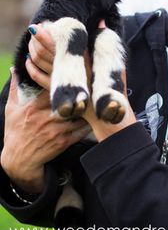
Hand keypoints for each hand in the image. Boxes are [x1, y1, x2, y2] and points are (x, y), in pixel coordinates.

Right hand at [1, 69, 90, 193]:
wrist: (18, 161)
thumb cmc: (14, 132)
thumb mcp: (11, 109)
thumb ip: (14, 88)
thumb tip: (14, 68)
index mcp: (33, 108)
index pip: (50, 90)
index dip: (62, 82)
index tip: (73, 75)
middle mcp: (45, 118)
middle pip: (67, 102)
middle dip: (78, 95)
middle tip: (90, 87)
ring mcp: (54, 131)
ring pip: (76, 116)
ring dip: (86, 110)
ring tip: (94, 102)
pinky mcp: (62, 142)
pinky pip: (80, 132)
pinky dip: (88, 125)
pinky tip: (93, 119)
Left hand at [26, 21, 135, 144]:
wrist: (105, 112)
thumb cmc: (110, 86)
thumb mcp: (112, 62)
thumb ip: (105, 40)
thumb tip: (102, 21)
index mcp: (82, 58)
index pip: (61, 41)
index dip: (50, 31)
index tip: (45, 23)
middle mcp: (70, 67)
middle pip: (46, 49)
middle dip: (38, 38)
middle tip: (34, 30)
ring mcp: (61, 80)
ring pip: (40, 61)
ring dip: (33, 50)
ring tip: (31, 42)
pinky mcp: (56, 90)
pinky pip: (38, 77)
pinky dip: (31, 67)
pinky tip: (29, 61)